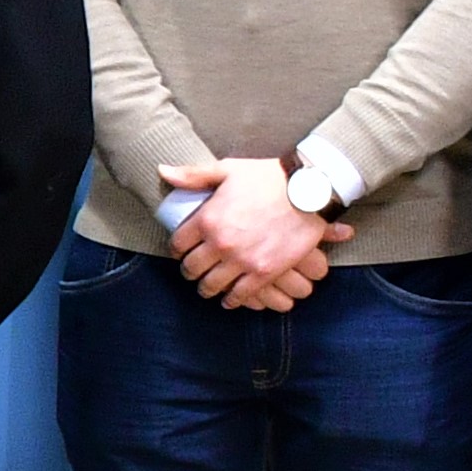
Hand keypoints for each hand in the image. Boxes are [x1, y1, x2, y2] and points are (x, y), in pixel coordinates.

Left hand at [163, 158, 344, 310]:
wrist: (308, 191)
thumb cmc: (268, 177)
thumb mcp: (227, 170)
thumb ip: (193, 175)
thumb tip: (163, 172)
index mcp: (208, 218)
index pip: (178, 244)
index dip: (177, 250)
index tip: (181, 252)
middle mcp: (220, 243)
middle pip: (192, 268)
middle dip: (190, 271)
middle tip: (193, 272)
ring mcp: (242, 260)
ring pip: (212, 285)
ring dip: (207, 288)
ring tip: (208, 288)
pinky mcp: (264, 273)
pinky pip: (240, 295)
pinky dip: (232, 300)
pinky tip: (229, 299)